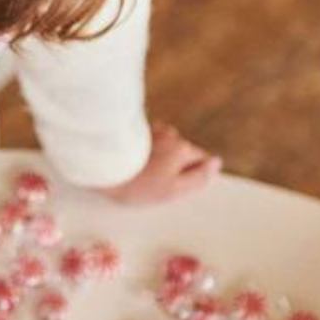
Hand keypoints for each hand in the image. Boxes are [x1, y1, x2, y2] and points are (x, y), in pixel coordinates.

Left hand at [96, 122, 220, 204]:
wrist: (103, 168)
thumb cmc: (139, 184)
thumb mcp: (174, 190)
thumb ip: (199, 178)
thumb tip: (216, 164)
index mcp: (182, 149)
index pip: (200, 159)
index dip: (191, 173)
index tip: (176, 183)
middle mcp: (170, 134)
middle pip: (182, 150)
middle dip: (174, 163)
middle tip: (156, 181)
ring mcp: (152, 129)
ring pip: (165, 145)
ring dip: (158, 155)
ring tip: (140, 171)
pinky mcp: (135, 129)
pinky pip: (149, 142)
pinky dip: (144, 150)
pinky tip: (133, 162)